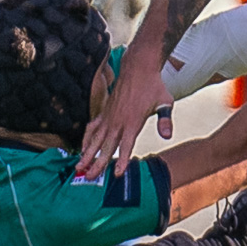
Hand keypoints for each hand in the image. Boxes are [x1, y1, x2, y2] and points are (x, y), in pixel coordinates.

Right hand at [77, 48, 175, 178]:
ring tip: (79, 167)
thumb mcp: (165, 102)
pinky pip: (93, 127)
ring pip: (96, 139)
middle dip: (97, 163)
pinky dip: (86, 138)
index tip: (116, 174)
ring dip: (87, 153)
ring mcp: (109, 116)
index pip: (126, 145)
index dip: (122, 160)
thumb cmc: (153, 86)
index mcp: (133, 121)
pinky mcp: (104, 111)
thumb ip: (165, 120)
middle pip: (106, 146)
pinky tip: (82, 148)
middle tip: (89, 177)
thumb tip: (167, 135)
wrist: (138, 68)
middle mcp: (118, 121)